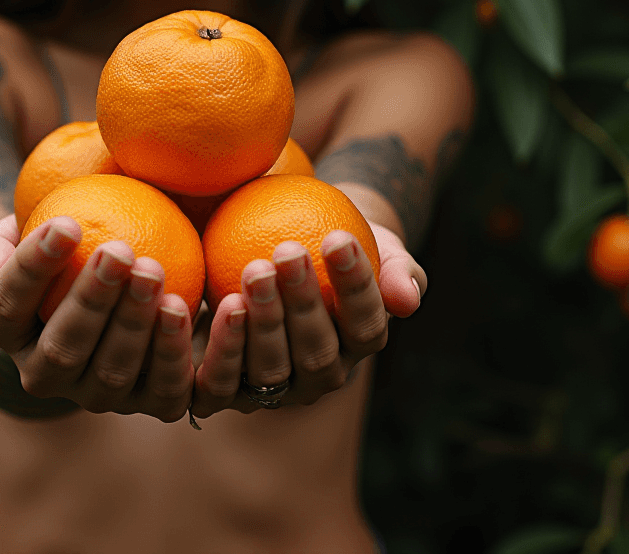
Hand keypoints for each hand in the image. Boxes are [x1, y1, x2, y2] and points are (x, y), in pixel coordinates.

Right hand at [0, 215, 196, 421]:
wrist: (123, 274)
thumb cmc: (70, 238)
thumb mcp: (24, 229)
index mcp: (9, 333)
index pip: (7, 307)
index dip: (32, 269)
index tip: (67, 221)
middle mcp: (47, 376)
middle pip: (62, 349)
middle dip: (91, 301)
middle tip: (120, 250)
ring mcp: (98, 395)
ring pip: (113, 374)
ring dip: (136, 326)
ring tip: (156, 273)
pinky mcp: (151, 403)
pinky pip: (167, 389)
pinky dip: (180, 352)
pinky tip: (197, 304)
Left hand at [189, 223, 425, 418]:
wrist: (284, 246)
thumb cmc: (334, 238)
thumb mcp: (376, 244)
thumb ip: (397, 271)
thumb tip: (408, 300)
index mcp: (360, 345)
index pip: (366, 325)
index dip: (355, 285)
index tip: (338, 236)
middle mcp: (322, 377)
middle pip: (317, 351)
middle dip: (302, 301)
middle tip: (287, 250)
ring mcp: (276, 389)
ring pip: (271, 368)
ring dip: (263, 321)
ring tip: (254, 269)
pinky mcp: (229, 391)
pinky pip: (223, 381)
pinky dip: (222, 347)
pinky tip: (220, 300)